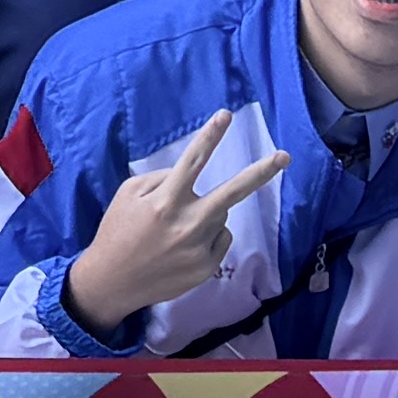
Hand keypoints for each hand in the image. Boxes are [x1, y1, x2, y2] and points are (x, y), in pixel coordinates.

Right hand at [59, 106, 289, 341]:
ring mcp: (200, 248)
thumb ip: (160, 179)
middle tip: (285, 157)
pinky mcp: (206, 268)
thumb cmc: (117, 232)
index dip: (210, 136)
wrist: (112, 283)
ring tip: (176, 231)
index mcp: (165, 201)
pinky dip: (208, 237)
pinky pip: (220, 239)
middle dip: (260, 172)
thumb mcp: (128, 195)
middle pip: (233, 192)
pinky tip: (182, 248)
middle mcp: (187, 223)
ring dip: (207, 214)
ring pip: (221, 216)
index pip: (192, 161)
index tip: (226, 114)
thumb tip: (189, 175)